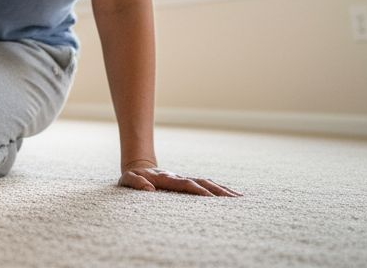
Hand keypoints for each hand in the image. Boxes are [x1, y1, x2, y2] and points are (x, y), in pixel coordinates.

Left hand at [119, 164, 241, 196]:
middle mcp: (179, 177)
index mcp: (167, 178)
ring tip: (239, 197)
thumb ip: (135, 182)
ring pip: (206, 182)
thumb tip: (150, 190)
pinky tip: (229, 196)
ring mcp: (184, 179)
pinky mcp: (186, 183)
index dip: (199, 191)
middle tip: (235, 199)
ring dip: (222, 189)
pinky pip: (204, 185)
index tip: (211, 198)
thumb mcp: (127, 180)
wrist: (137, 168)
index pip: (186, 185)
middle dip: (218, 190)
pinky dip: (217, 189)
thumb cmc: (131, 178)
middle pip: (202, 182)